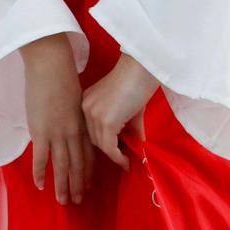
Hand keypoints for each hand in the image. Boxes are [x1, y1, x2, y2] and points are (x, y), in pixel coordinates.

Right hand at [21, 34, 90, 204]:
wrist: (51, 65)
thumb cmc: (64, 77)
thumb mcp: (77, 98)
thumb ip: (77, 115)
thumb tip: (74, 123)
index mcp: (83, 124)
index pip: (89, 154)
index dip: (88, 172)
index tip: (89, 186)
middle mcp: (73, 132)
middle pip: (77, 164)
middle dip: (78, 184)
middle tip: (79, 201)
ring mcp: (57, 133)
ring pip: (62, 166)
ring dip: (63, 186)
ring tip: (64, 201)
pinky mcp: (41, 130)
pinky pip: (42, 157)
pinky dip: (41, 173)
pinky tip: (42, 186)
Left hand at [83, 54, 159, 168]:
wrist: (143, 68)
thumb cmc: (139, 81)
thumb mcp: (128, 107)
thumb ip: (128, 126)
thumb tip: (137, 144)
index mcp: (87, 101)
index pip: (91, 129)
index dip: (105, 142)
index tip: (118, 151)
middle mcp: (86, 108)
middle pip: (94, 138)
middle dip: (110, 149)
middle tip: (126, 156)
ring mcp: (94, 115)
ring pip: (102, 145)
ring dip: (116, 155)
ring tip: (129, 159)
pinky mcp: (106, 122)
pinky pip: (110, 148)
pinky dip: (119, 157)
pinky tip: (128, 161)